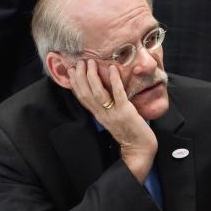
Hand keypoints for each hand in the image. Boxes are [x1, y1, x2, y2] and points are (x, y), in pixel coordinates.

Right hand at [69, 59, 156, 182]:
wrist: (139, 148)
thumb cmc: (128, 132)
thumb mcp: (111, 118)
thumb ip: (106, 106)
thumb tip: (103, 90)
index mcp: (97, 115)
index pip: (81, 97)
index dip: (75, 83)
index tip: (71, 69)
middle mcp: (102, 114)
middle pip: (86, 93)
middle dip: (81, 76)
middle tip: (80, 62)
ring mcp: (113, 113)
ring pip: (97, 93)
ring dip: (93, 76)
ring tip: (92, 62)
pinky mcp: (125, 112)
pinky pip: (118, 94)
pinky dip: (114, 80)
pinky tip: (113, 68)